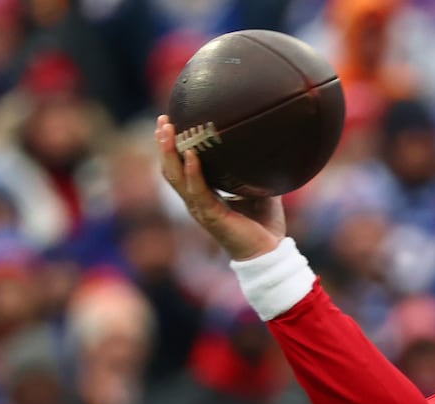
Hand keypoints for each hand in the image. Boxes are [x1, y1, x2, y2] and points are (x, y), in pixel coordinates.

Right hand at [155, 114, 283, 261]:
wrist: (270, 253)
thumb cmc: (264, 224)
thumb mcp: (258, 189)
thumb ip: (252, 170)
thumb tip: (261, 143)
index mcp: (204, 194)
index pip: (180, 167)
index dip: (173, 146)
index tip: (170, 121)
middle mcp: (196, 201)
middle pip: (170, 169)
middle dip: (164, 144)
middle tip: (163, 120)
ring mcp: (200, 209)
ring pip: (176, 178)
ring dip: (170, 153)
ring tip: (167, 131)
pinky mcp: (210, 216)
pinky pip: (197, 192)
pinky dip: (193, 173)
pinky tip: (191, 156)